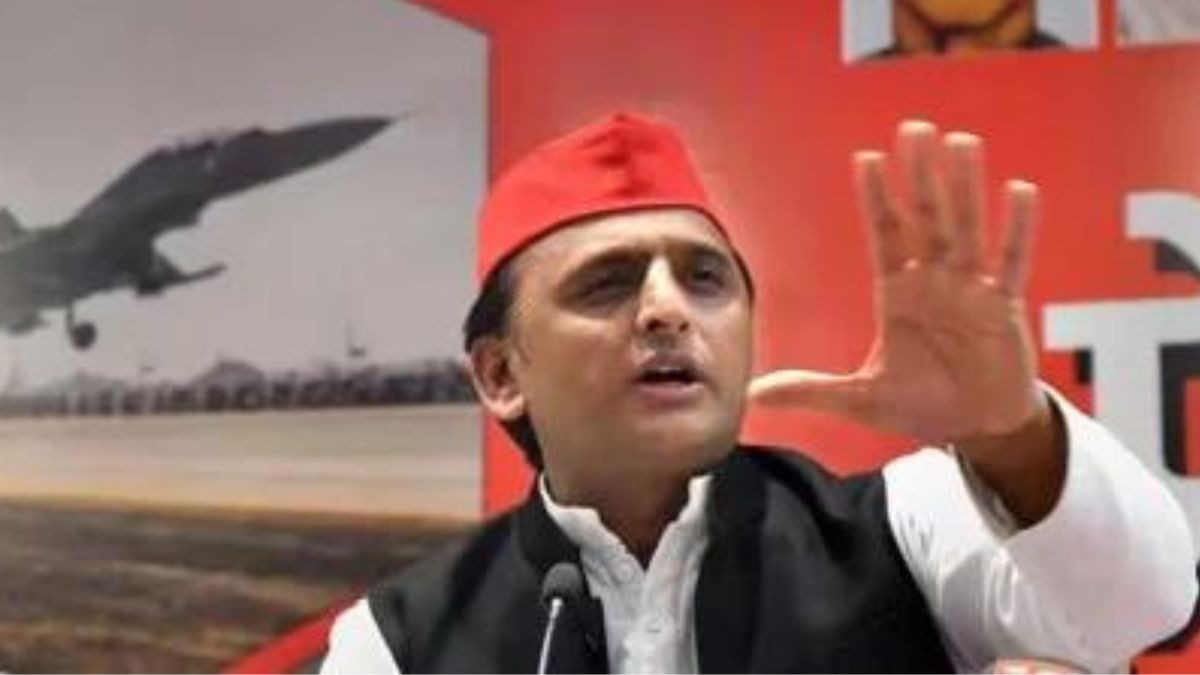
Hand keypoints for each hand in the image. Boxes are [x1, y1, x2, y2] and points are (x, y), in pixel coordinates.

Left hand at [749, 119, 1045, 444]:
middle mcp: (933, 282)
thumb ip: (810, 391)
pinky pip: (1011, 262)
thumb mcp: (859, 400)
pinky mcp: (1003, 308)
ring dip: (964, 187)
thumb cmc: (921, 405)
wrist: (975, 428)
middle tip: (915, 128)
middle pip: (926, 218)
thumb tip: (752, 395)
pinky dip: (1016, 229)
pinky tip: (1020, 191)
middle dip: (919, 176)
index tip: (867, 157)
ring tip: (961, 143)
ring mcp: (969, 290)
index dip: (876, 198)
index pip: (885, 235)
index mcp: (897, 294)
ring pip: (966, 228)